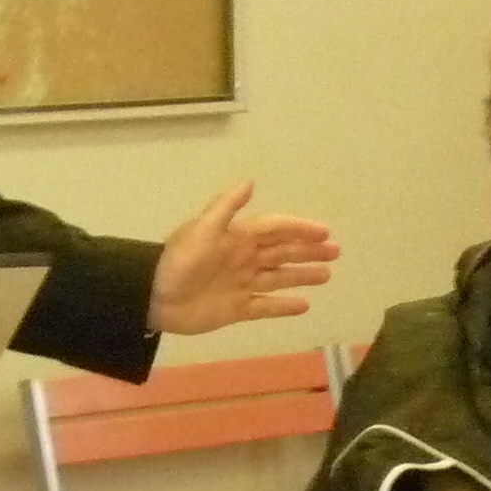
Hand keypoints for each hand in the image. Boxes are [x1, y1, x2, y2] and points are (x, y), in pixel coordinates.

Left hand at [147, 179, 338, 333]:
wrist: (154, 297)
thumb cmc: (180, 260)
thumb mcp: (203, 229)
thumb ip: (227, 207)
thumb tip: (250, 181)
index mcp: (237, 238)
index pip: (275, 229)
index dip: (299, 229)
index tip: (325, 232)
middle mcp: (243, 259)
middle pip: (282, 253)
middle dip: (308, 251)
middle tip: (335, 252)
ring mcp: (241, 285)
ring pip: (278, 278)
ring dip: (302, 276)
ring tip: (326, 275)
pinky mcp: (236, 309)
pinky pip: (265, 306)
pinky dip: (284, 306)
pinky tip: (304, 305)